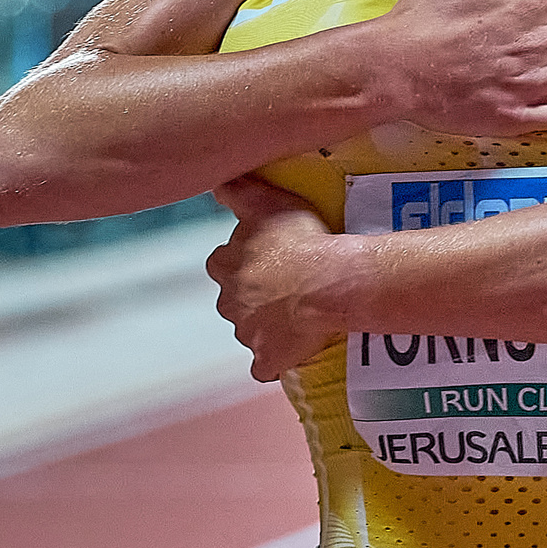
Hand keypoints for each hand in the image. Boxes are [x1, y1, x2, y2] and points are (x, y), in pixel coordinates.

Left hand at [208, 176, 348, 380]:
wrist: (331, 282)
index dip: (244, 264)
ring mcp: (247, 333)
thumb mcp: (268, 201)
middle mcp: (228, 301)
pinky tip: (292, 353)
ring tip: (299, 316)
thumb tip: (216, 182)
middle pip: (235, 300)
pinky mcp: (267, 358)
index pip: (223, 265)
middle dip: (253, 298)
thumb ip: (237, 191)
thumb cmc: (302, 239)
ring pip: (251, 331)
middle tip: (286, 289)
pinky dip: (274, 361)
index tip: (268, 261)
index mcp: (225, 265)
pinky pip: (266, 365)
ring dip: (267, 326)